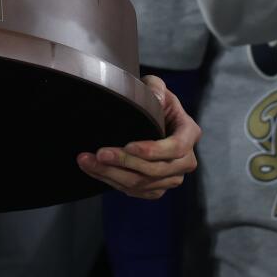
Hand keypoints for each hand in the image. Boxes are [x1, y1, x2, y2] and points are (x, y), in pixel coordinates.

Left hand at [77, 75, 198, 197]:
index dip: (153, 150)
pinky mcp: (157, 187)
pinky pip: (136, 191)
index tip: (128, 146)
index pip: (176, 148)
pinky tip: (95, 170)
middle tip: (99, 154)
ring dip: (112, 174)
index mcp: (189, 133)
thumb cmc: (153, 99)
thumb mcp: (155, 85)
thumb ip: (155, 88)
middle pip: (155, 170)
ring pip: (142, 183)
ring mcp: (172, 177)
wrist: (149, 117)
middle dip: (125, 163)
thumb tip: (156, 98)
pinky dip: (112, 182)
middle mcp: (185, 160)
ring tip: (86, 161)